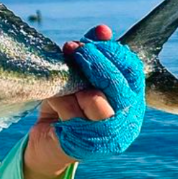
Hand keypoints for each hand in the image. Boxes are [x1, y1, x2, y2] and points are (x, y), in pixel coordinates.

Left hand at [23, 24, 145, 178]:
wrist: (45, 140)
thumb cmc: (66, 103)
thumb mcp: (78, 75)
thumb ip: (92, 53)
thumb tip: (103, 30)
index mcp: (132, 98)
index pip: (132, 69)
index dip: (110, 51)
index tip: (85, 42)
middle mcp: (129, 119)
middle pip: (119, 85)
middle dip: (93, 63)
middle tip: (73, 50)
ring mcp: (111, 138)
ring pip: (98, 103)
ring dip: (76, 86)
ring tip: (63, 79)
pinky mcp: (88, 149)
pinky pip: (75, 118)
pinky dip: (62, 103)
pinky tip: (53, 99)